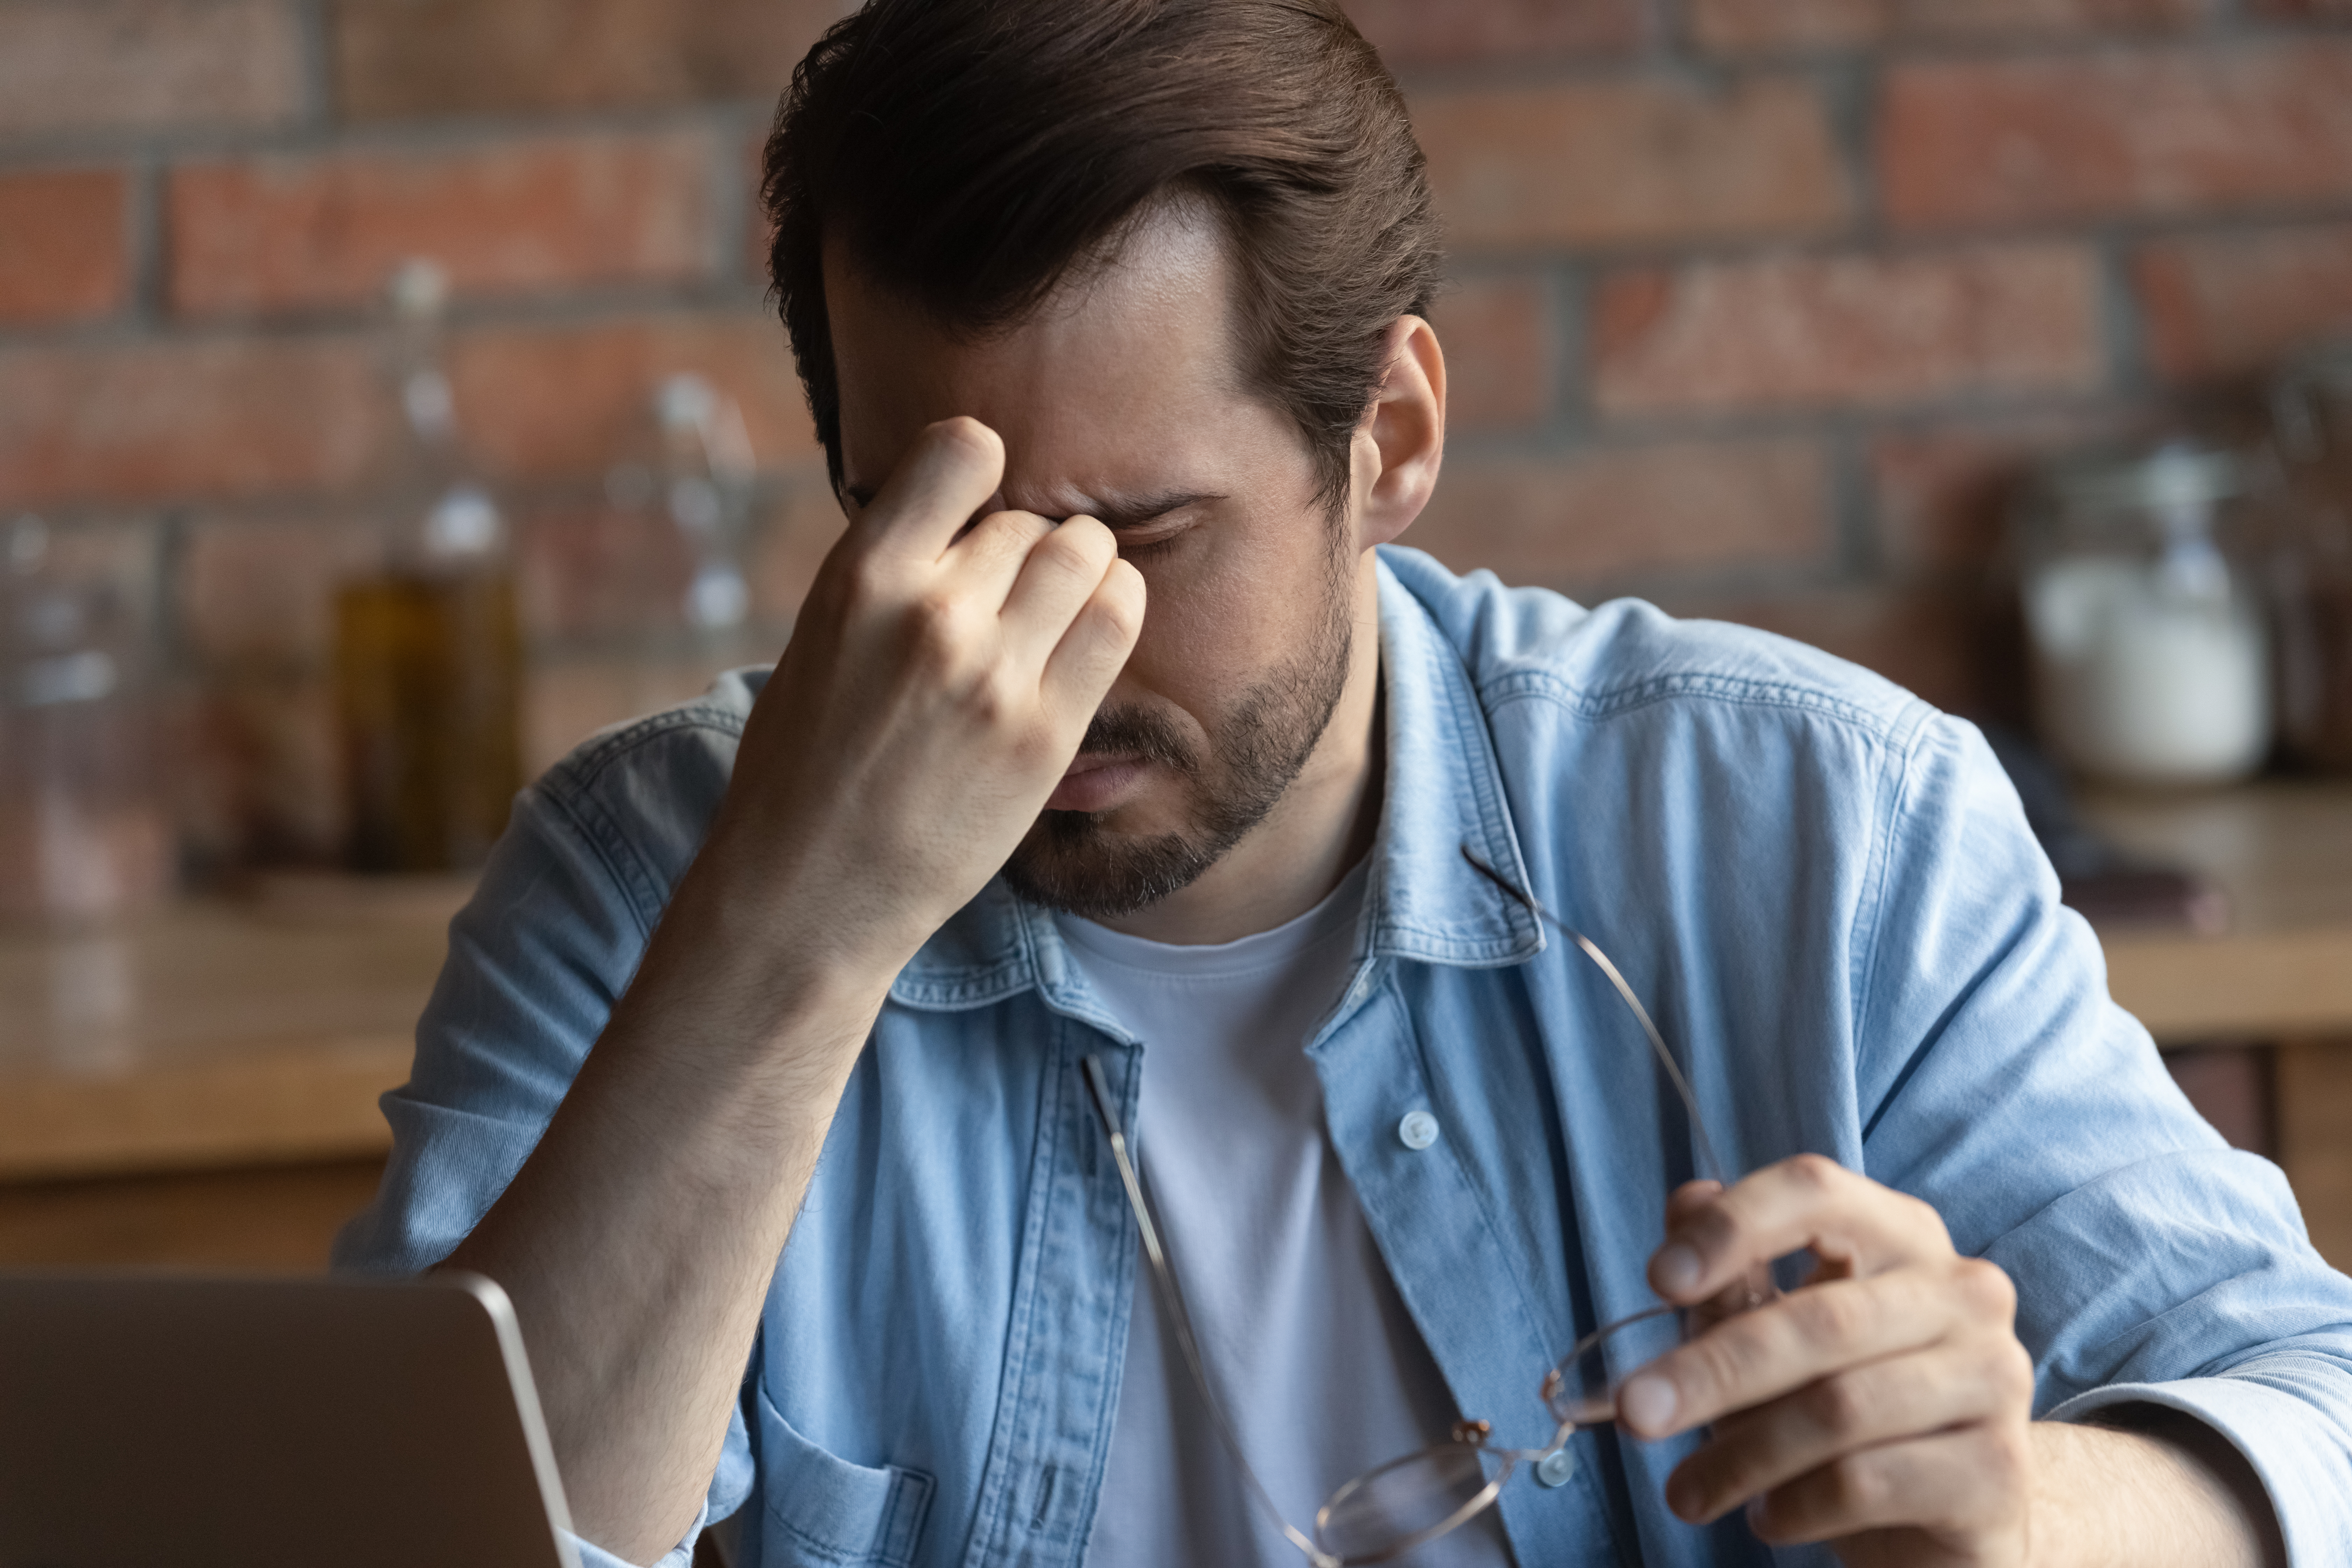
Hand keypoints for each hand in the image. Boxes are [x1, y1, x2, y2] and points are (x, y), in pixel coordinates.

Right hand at [698, 416, 1143, 989]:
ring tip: (1051, 614)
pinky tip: (1082, 637)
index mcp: (862, 578)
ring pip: (1088, 555)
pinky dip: (1111, 611)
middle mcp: (932, 615)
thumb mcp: (823, 635)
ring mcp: (995, 677)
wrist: (810, 890)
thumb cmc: (809, 762)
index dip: (979, 473)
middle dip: (1024, 551)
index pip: (964, 450)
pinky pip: (1116, 622)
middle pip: (1031, 520)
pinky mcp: (1046, 734)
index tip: (971, 516)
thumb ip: (896, 569)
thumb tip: (977, 514)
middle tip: (1002, 604)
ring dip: (1081, 572)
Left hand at [1615, 1155, 2035, 1566]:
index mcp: (1904, 1235)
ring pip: (1839, 1409)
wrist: (1953, 1511)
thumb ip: (1736, 1270)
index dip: (1734, 1227)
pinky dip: (1795, 1506)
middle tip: (1636, 1412)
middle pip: (1820, 1318)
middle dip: (1712, 1369)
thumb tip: (1687, 1202)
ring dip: (1741, 1456)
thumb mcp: (1777, 1331)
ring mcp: (1992, 1379)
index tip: (1658, 1280)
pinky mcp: (1997, 1472)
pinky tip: (1765, 1518)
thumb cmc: (1850, 1403)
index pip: (1816, 1192)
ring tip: (1685, 1491)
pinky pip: (1866, 1483)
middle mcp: (1963, 1293)